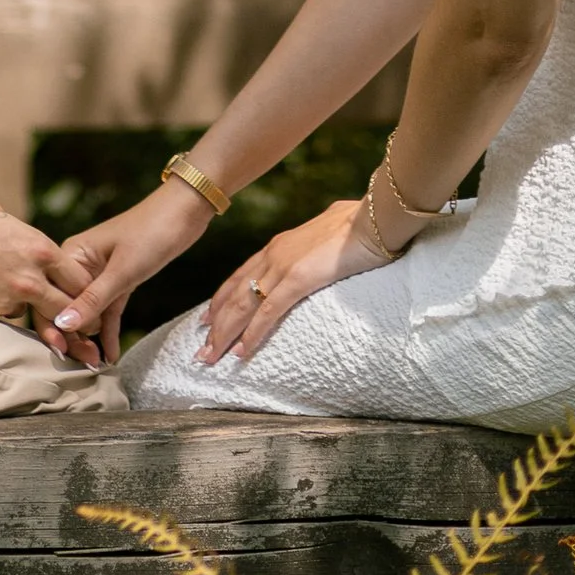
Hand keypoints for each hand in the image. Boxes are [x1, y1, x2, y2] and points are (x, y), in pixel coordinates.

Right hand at [0, 191, 97, 346]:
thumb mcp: (2, 218)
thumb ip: (23, 240)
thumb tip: (30, 250)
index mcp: (39, 247)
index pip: (80, 278)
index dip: (88, 291)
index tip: (91, 300)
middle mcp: (31, 275)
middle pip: (69, 307)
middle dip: (80, 321)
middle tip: (87, 334)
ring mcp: (9, 297)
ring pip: (36, 314)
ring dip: (40, 318)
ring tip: (52, 332)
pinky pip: (7, 316)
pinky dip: (7, 311)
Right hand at [42, 184, 213, 365]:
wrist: (184, 212)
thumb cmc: (151, 232)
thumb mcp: (122, 270)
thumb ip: (93, 299)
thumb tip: (62, 325)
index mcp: (71, 254)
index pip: (51, 296)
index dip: (54, 325)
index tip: (63, 353)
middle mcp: (79, 266)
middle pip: (66, 307)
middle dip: (73, 336)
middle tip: (86, 363)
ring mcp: (99, 274)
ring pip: (87, 313)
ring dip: (90, 338)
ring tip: (95, 365)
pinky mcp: (118, 281)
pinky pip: (107, 311)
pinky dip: (108, 331)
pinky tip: (110, 355)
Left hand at [197, 200, 384, 365]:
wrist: (374, 218)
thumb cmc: (357, 225)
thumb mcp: (324, 237)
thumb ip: (313, 248)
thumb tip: (319, 253)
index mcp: (279, 245)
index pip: (240, 276)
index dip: (221, 300)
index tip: (206, 320)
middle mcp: (273, 254)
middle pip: (234, 294)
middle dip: (215, 324)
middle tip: (201, 350)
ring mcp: (283, 265)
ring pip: (243, 305)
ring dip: (225, 334)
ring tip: (211, 357)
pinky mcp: (298, 278)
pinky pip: (269, 311)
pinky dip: (253, 333)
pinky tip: (242, 351)